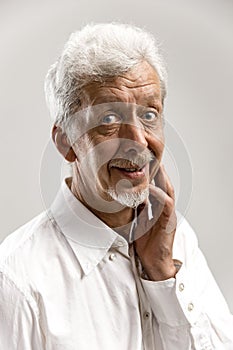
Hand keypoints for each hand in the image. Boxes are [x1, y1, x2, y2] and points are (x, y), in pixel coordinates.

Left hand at [134, 165, 178, 280]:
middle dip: (158, 169)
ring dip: (161, 177)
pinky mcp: (168, 222)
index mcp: (158, 208)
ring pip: (168, 190)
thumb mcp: (140, 221)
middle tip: (150, 155)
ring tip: (154, 165)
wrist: (154, 263)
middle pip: (164, 183)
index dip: (152, 173)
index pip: (157, 185)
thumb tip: (132, 196)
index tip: (143, 160)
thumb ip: (139, 208)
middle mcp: (165, 208)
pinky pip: (165, 204)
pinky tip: (150, 189)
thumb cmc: (147, 243)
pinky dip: (159, 195)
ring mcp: (168, 215)